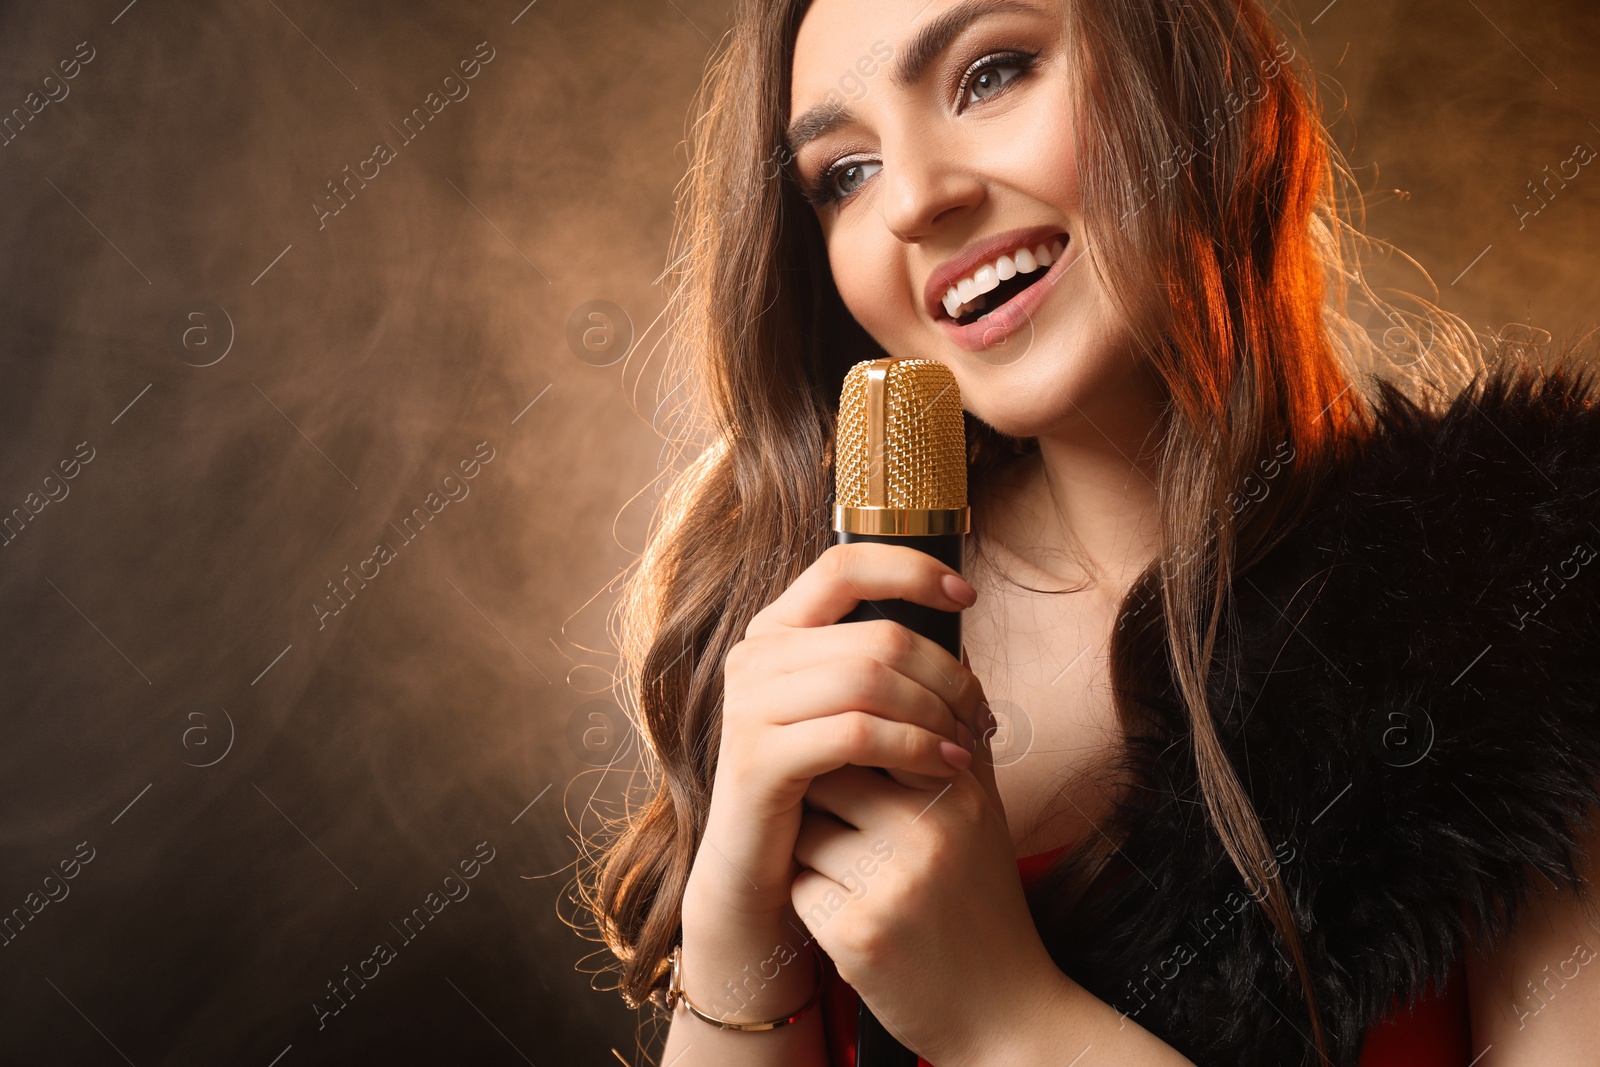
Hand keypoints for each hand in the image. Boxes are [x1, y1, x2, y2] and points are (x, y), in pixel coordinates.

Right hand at [680, 542, 987, 971]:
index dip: (910, 570)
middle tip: (983, 711)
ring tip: (970, 741)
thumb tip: (958, 609)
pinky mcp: (760, 759)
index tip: (966, 596)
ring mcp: (750, 707)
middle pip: (876, 635)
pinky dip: (914, 745)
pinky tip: (947, 764)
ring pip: (872, 679)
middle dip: (947, 671)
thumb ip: (888, 661)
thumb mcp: (854, 710)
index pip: (844, 565)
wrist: (760, 872)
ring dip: (937, 710)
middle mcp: (754, 658)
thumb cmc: (822, 786)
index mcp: (777, 631)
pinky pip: (857, 733)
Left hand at [790, 657, 1066, 1065]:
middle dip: (826, 796)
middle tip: (851, 831)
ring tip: (861, 882)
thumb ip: (959, 744)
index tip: (853, 770)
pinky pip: (799, 886)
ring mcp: (893, 882)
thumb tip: (944, 665)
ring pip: (806, 828)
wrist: (1002, 1012)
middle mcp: (931, 829)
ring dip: (815, 852)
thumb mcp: (984, 817)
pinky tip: (852, 921)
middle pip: (831, 771)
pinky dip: (812, 901)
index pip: (873, 725)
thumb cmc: (982, 903)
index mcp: (960, 792)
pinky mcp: (857, 933)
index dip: (850, 745)